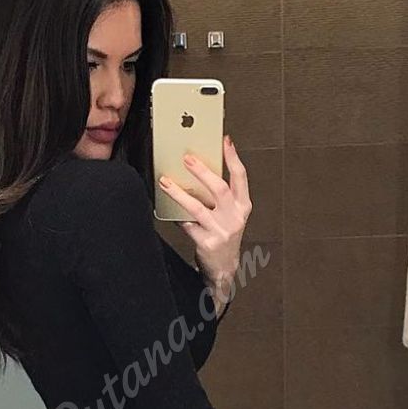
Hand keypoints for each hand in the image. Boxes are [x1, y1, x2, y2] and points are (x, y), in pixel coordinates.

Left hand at [157, 135, 252, 307]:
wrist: (223, 267)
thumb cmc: (224, 235)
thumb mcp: (231, 214)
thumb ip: (222, 195)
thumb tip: (200, 168)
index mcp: (243, 206)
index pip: (241, 177)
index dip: (233, 157)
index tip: (224, 141)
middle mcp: (234, 218)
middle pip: (219, 189)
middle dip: (202, 171)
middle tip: (187, 158)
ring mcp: (221, 231)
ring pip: (197, 207)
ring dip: (179, 193)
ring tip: (165, 182)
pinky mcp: (206, 243)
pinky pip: (186, 224)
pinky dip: (175, 215)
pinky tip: (165, 207)